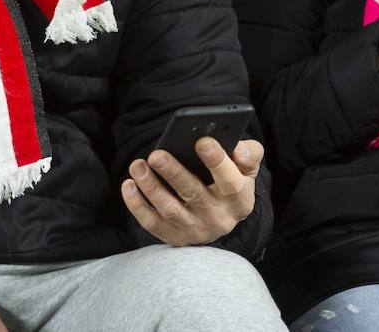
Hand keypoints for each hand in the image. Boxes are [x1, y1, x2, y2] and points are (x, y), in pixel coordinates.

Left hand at [121, 137, 261, 244]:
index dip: (217, 161)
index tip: (202, 141)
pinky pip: (152, 223)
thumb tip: (236, 147)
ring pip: (170, 209)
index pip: (230, 181)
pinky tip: (128, 185)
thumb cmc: (232, 182)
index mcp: (240, 199)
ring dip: (151, 187)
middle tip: (156, 154)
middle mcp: (218, 218)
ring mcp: (195, 230)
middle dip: (173, 173)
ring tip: (138, 165)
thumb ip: (249, 154)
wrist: (221, 218)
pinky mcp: (174, 237)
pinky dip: (137, 205)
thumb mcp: (247, 169)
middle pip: (193, 194)